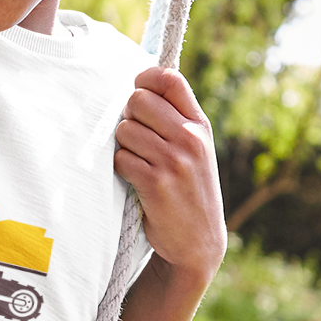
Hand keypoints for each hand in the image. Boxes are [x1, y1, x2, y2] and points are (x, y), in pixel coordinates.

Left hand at [113, 66, 227, 285]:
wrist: (198, 241)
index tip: (137, 92)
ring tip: (139, 162)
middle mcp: (190, 139)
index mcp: (199, 125)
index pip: (170, 79)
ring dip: (123, 146)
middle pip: (137, 100)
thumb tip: (140, 86)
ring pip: (125, 130)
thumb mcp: (196, 150)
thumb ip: (176, 118)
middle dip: (128, 117)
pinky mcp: (155, 184)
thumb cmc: (189, 189)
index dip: (145, 79)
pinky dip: (122, 168)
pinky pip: (121, 159)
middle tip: (136, 139)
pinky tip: (135, 180)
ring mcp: (174, 161)